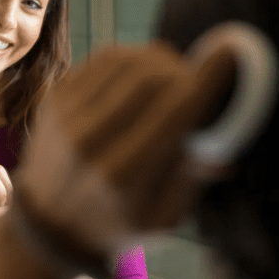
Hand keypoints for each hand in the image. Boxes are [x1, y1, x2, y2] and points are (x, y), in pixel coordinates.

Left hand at [15, 37, 243, 258]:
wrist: (48, 224)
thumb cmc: (115, 223)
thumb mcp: (160, 219)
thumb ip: (191, 181)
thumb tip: (223, 151)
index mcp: (122, 174)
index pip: (174, 110)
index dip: (207, 78)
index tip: (230, 54)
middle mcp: (90, 141)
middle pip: (151, 77)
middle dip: (183, 69)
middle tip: (196, 76)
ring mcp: (67, 116)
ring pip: (126, 60)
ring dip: (158, 58)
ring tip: (172, 73)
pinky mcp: (55, 99)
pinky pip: (101, 59)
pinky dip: (130, 57)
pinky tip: (142, 72)